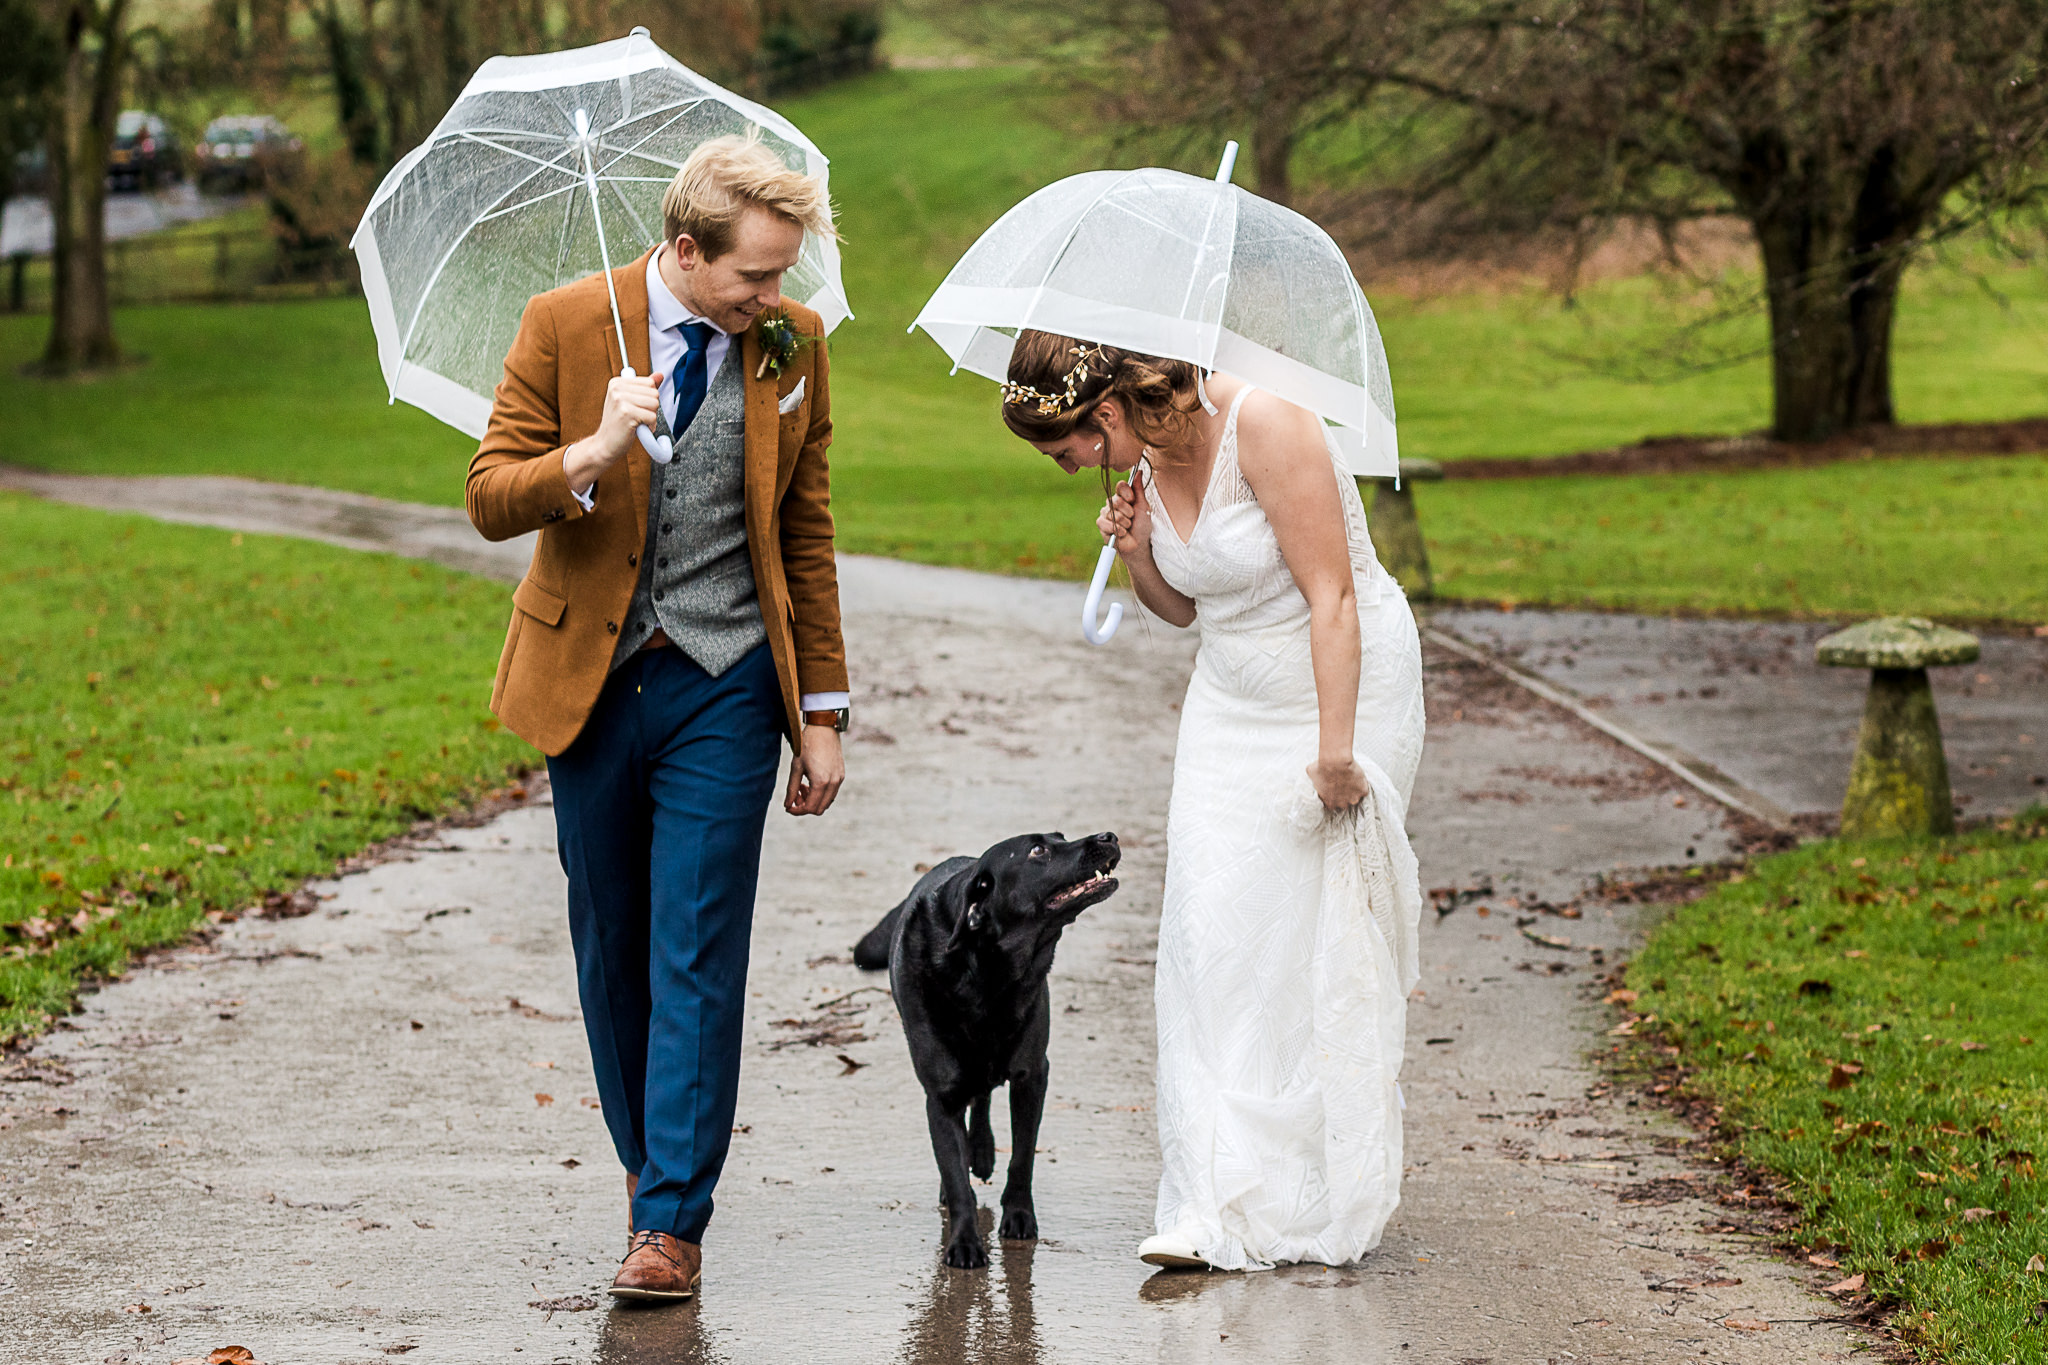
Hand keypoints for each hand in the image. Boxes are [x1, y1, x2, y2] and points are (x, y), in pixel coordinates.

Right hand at [565, 370, 663, 490]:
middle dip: (651, 408)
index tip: (636, 408)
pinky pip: (653, 417)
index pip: (650, 383)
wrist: (605, 445)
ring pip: (655, 404)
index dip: (649, 399)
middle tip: (637, 418)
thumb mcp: (631, 402)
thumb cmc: (619, 425)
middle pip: (654, 393)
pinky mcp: (627, 413)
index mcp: (617, 382)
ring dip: (651, 418)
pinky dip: (649, 427)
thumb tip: (660, 375)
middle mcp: (617, 388)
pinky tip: (637, 430)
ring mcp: (621, 400)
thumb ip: (645, 388)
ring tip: (637, 423)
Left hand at [784, 725, 843, 815]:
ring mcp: (839, 779)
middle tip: (795, 795)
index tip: (788, 807)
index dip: (797, 811)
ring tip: (802, 787)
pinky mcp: (841, 775)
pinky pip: (831, 793)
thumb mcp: (796, 767)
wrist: (823, 729)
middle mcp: (833, 783)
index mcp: (820, 782)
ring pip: (826, 802)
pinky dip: (821, 794)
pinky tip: (811, 783)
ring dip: (814, 800)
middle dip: (805, 806)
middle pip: (819, 809)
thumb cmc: (807, 745)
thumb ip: (791, 789)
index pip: (809, 807)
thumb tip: (787, 805)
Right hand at [1095, 468, 1151, 561]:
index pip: (1120, 485)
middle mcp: (1113, 503)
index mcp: (1123, 496)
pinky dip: (1117, 530)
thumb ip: (1139, 489)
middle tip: (1132, 518)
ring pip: (1112, 513)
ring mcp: (1105, 513)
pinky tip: (1121, 533)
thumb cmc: (1142, 526)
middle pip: (1116, 500)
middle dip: (1128, 512)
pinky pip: (1105, 522)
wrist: (1138, 545)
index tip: (1133, 500)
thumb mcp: (1143, 506)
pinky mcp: (1101, 524)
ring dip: (1124, 523)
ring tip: (1128, 527)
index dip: (1127, 493)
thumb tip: (1139, 471)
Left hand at [1307, 753, 1367, 810]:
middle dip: (1343, 795)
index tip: (1333, 789)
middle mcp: (1342, 804)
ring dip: (1353, 791)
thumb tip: (1311, 774)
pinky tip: (1357, 777)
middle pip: (1344, 803)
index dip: (1333, 796)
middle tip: (1342, 784)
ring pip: (1355, 798)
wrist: (1336, 761)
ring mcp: (1353, 798)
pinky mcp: (1363, 791)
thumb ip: (1313, 779)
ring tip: (1350, 780)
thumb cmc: (1322, 766)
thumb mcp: (1311, 772)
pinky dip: (1362, 784)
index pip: (1332, 804)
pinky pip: (1364, 790)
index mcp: (1329, 803)